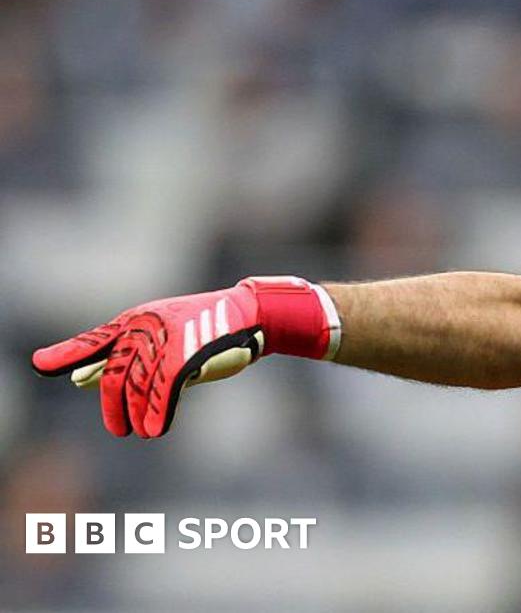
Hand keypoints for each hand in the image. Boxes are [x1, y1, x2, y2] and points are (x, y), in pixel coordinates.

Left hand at [32, 277, 339, 437]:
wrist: (251, 316)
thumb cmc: (205, 331)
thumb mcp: (160, 343)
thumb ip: (121, 359)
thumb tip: (77, 379)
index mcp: (136, 321)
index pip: (94, 340)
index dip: (69, 354)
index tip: (42, 366)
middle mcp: (145, 326)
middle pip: (114, 372)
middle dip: (113, 406)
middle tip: (119, 429)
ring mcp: (166, 338)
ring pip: (137, 385)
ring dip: (137, 414)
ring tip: (142, 432)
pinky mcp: (187, 353)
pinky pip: (163, 389)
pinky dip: (157, 412)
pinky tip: (156, 429)